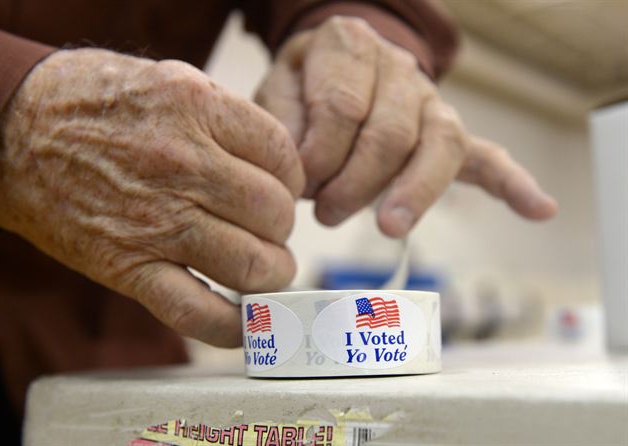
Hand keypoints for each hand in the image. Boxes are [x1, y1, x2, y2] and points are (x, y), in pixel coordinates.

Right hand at [0, 49, 304, 346]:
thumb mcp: (169, 80)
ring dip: (271, 275)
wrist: (10, 130)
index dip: (292, 180)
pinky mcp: (126, 266)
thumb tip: (277, 163)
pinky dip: (231, 327)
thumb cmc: (94, 103)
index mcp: (198, 110)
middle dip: (282, 230)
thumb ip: (227, 117)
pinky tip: (244, 324)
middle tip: (271, 232)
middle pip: (273, 214)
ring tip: (266, 271)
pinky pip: (196, 312)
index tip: (282, 190)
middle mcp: (182, 164)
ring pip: (250, 265)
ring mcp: (156, 220)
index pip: (282, 158)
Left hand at [256, 16, 556, 236]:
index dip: (321, 155)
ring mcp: (430, 100)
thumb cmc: (304, 86)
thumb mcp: (276, 93)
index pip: (343, 107)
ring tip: (390, 227)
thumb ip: (284, 125)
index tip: (302, 186)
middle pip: (391, 131)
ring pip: (438, 144)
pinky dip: (512, 183)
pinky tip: (538, 208)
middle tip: (327, 214)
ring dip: (414, 191)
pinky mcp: (448, 134)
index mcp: (348, 46)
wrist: (337, 65)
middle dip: (357, 183)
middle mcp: (397, 67)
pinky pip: (486, 155)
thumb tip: (304, 172)